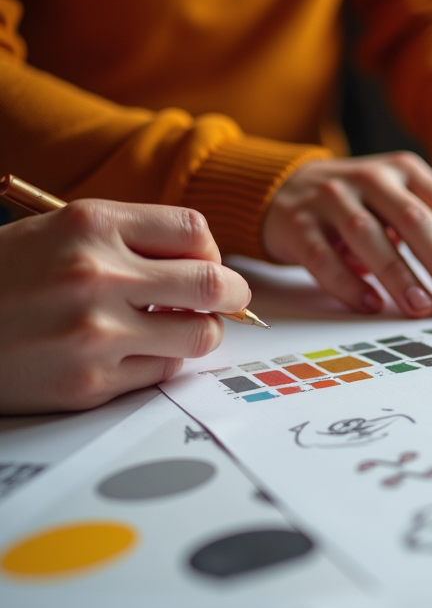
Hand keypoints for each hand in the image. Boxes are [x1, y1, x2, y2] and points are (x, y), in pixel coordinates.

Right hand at [0, 201, 250, 413]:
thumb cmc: (5, 278)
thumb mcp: (59, 231)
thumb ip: (132, 241)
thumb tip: (210, 266)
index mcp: (91, 225)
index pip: (196, 230)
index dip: (210, 250)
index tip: (204, 263)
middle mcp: (96, 275)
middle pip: (214, 284)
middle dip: (231, 294)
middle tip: (227, 299)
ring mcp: (94, 333)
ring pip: (200, 334)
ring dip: (200, 331)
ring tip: (179, 328)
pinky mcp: (89, 382)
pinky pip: (163, 371)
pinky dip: (160, 361)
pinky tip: (132, 351)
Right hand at [262, 152, 431, 317]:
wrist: (281, 188)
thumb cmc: (358, 205)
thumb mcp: (401, 205)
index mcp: (411, 172)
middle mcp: (375, 178)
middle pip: (420, 222)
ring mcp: (333, 196)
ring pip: (371, 237)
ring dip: (400, 275)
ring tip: (423, 308)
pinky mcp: (298, 222)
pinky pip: (323, 256)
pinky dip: (348, 283)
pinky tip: (370, 305)